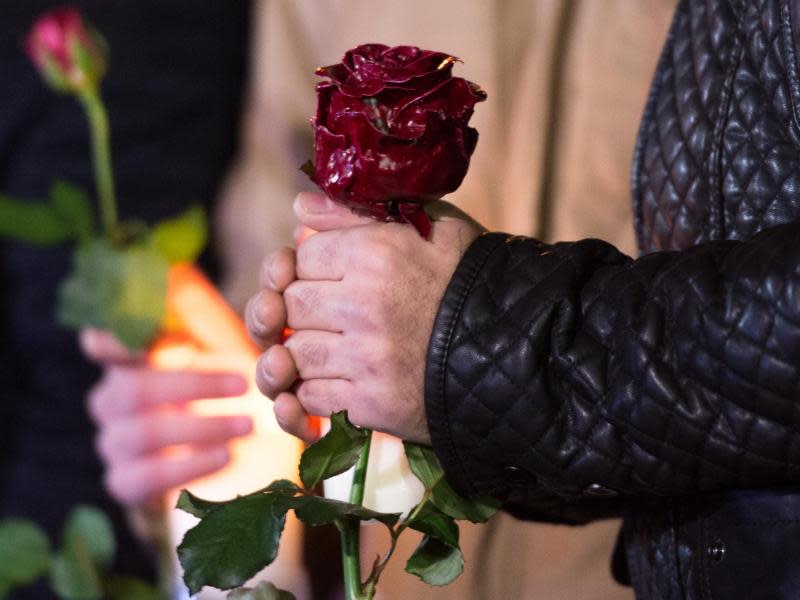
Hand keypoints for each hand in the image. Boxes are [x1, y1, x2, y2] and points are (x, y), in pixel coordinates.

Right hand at [81, 329, 250, 506]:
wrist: (239, 457)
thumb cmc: (227, 386)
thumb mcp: (222, 342)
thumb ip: (198, 312)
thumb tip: (176, 273)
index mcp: (128, 359)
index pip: (104, 342)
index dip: (121, 337)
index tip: (162, 333)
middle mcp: (111, 399)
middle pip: (134, 389)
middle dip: (194, 385)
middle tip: (245, 384)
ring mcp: (114, 442)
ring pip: (145, 433)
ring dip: (203, 426)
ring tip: (248, 424)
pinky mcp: (125, 482)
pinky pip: (148, 476)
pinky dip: (192, 464)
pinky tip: (227, 454)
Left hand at [258, 192, 482, 443]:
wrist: (517, 348)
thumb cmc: (470, 278)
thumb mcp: (427, 225)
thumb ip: (356, 212)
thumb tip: (296, 209)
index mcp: (376, 253)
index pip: (303, 257)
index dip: (312, 268)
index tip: (332, 279)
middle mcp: (364, 304)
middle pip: (292, 304)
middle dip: (305, 309)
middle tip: (332, 315)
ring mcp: (366, 358)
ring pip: (295, 351)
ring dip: (307, 350)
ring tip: (336, 346)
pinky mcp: (371, 403)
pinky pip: (311, 395)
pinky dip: (317, 388)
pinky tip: (342, 377)